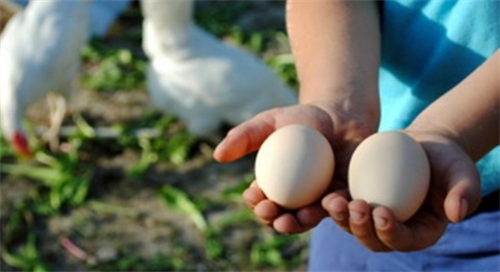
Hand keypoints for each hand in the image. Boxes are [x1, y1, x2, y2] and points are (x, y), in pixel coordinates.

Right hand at [214, 103, 376, 233]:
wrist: (341, 113)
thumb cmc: (302, 118)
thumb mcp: (270, 122)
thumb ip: (245, 136)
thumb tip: (218, 155)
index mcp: (276, 185)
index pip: (262, 200)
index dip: (255, 203)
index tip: (253, 195)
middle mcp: (297, 198)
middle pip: (283, 217)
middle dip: (275, 221)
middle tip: (271, 213)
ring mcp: (321, 199)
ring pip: (310, 218)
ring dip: (301, 222)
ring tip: (298, 216)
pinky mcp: (345, 197)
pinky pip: (339, 208)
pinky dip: (334, 209)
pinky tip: (331, 202)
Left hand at [322, 130, 481, 250]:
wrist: (426, 145)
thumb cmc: (448, 160)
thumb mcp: (463, 173)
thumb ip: (464, 193)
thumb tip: (456, 214)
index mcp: (421, 232)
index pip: (404, 240)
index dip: (391, 232)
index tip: (383, 213)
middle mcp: (394, 229)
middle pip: (373, 239)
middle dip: (361, 228)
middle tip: (357, 207)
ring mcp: (374, 216)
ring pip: (353, 225)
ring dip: (341, 218)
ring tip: (333, 201)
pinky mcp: (359, 199)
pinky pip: (344, 206)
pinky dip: (334, 202)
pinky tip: (326, 193)